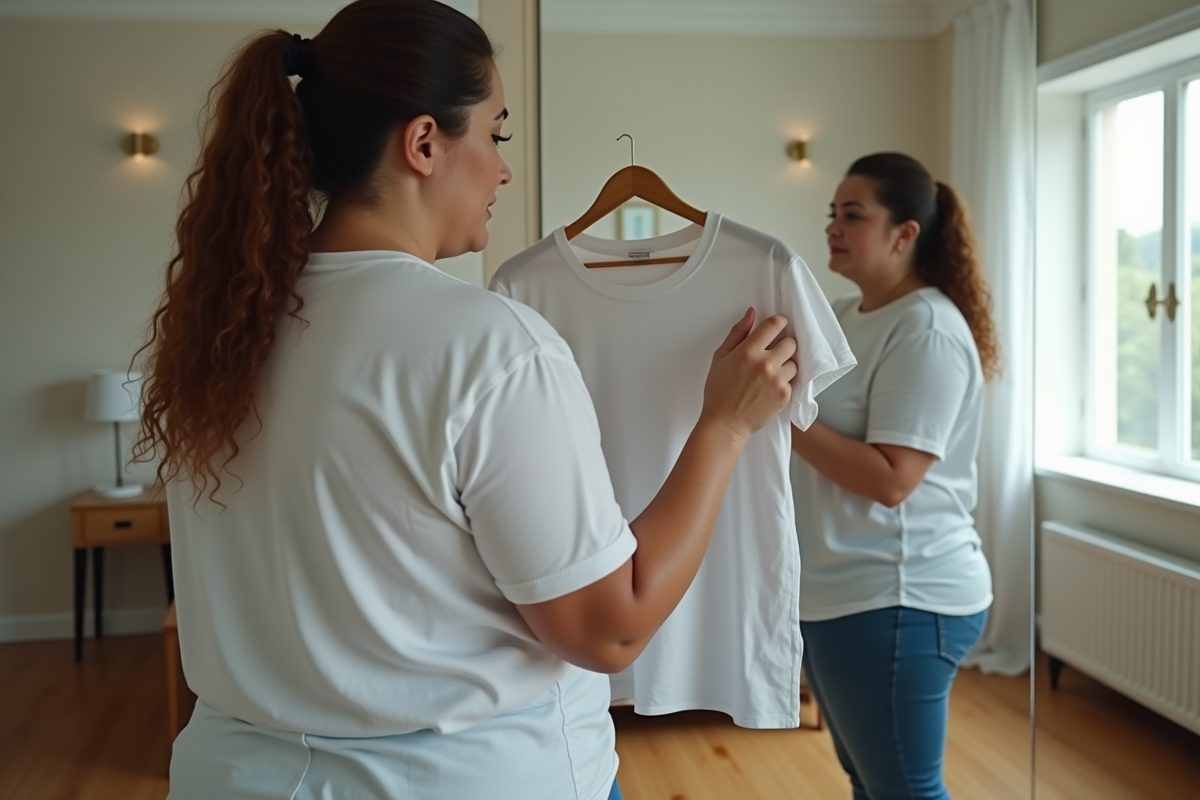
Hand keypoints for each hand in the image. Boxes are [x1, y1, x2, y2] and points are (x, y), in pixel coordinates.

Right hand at [700, 308, 797, 440]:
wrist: (725, 424)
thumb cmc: (719, 391)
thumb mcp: (720, 357)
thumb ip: (737, 333)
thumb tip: (751, 313)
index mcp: (748, 352)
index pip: (774, 326)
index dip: (779, 322)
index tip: (779, 325)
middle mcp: (765, 364)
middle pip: (790, 343)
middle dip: (783, 345)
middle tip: (773, 353)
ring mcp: (777, 381)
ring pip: (794, 362)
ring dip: (786, 365)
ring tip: (771, 373)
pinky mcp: (784, 395)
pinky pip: (793, 381)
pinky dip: (784, 382)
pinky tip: (770, 387)